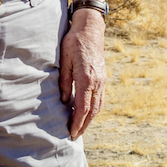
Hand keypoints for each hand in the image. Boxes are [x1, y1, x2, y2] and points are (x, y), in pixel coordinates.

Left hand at [60, 10, 106, 137]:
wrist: (90, 29)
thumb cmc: (73, 43)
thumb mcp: (64, 61)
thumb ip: (64, 82)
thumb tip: (64, 101)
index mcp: (86, 79)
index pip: (83, 107)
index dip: (77, 122)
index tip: (71, 133)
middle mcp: (97, 82)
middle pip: (93, 111)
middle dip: (84, 125)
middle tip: (75, 137)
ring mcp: (102, 80)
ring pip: (98, 106)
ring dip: (90, 120)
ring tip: (80, 129)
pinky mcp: (103, 78)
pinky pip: (100, 99)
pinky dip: (95, 110)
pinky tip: (88, 114)